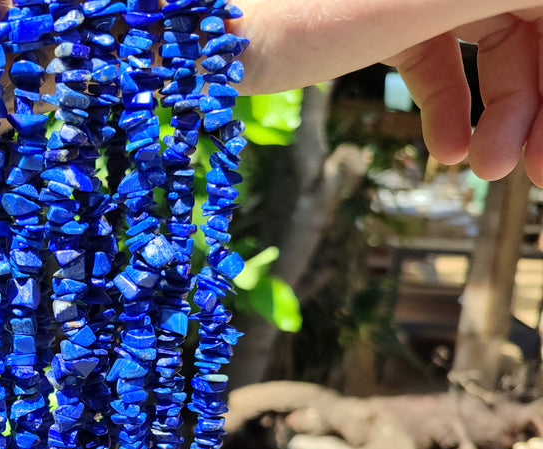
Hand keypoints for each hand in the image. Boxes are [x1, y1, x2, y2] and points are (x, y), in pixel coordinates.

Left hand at [233, 1, 542, 184]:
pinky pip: (440, 61)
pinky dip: (451, 109)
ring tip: (487, 171)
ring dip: (505, 113)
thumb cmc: (298, 4)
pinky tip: (448, 156)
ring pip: (495, 44)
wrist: (199, 36)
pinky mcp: (383, 16)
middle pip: (532, 22)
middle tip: (541, 172)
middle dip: (541, 99)